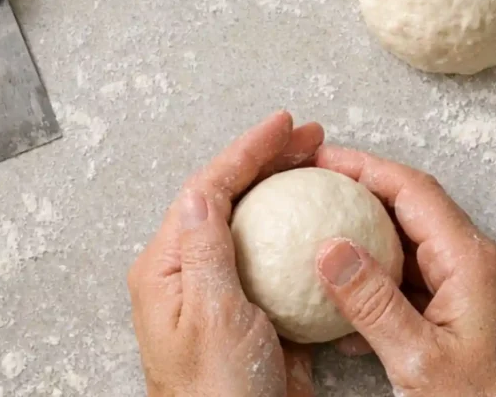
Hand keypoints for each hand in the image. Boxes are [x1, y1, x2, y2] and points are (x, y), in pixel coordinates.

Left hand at [128, 111, 323, 396]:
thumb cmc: (213, 394)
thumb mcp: (209, 318)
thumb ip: (204, 251)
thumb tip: (201, 191)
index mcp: (167, 268)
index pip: (207, 191)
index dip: (246, 153)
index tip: (284, 125)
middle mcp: (189, 274)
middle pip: (229, 200)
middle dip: (268, 162)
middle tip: (311, 137)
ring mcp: (221, 294)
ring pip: (254, 226)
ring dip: (285, 193)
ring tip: (321, 167)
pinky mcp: (250, 315)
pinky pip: (274, 264)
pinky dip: (300, 240)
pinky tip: (328, 229)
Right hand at [313, 145, 495, 396]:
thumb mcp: (419, 361)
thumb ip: (372, 304)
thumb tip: (328, 249)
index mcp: (474, 263)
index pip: (413, 191)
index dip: (364, 167)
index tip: (320, 160)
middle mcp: (483, 264)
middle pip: (415, 208)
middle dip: (362, 193)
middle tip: (313, 189)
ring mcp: (482, 285)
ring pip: (417, 243)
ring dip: (370, 236)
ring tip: (320, 235)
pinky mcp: (476, 308)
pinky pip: (424, 277)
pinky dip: (386, 277)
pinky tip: (352, 297)